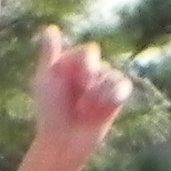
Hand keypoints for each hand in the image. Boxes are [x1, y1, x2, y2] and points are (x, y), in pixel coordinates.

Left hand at [29, 29, 131, 154]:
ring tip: (85, 113)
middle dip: (90, 84)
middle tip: (78, 105)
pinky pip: (124, 86)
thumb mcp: (46, 81)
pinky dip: (112, 98)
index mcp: (72, 63)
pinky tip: (100, 112)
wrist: (64, 142)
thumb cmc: (50, 113)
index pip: (88, 52)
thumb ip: (49, 55)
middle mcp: (90, 70)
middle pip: (101, 63)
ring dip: (98, 97)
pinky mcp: (117, 98)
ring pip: (112, 76)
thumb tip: (50, 28)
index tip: (72, 84)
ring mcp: (104, 83)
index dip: (84, 67)